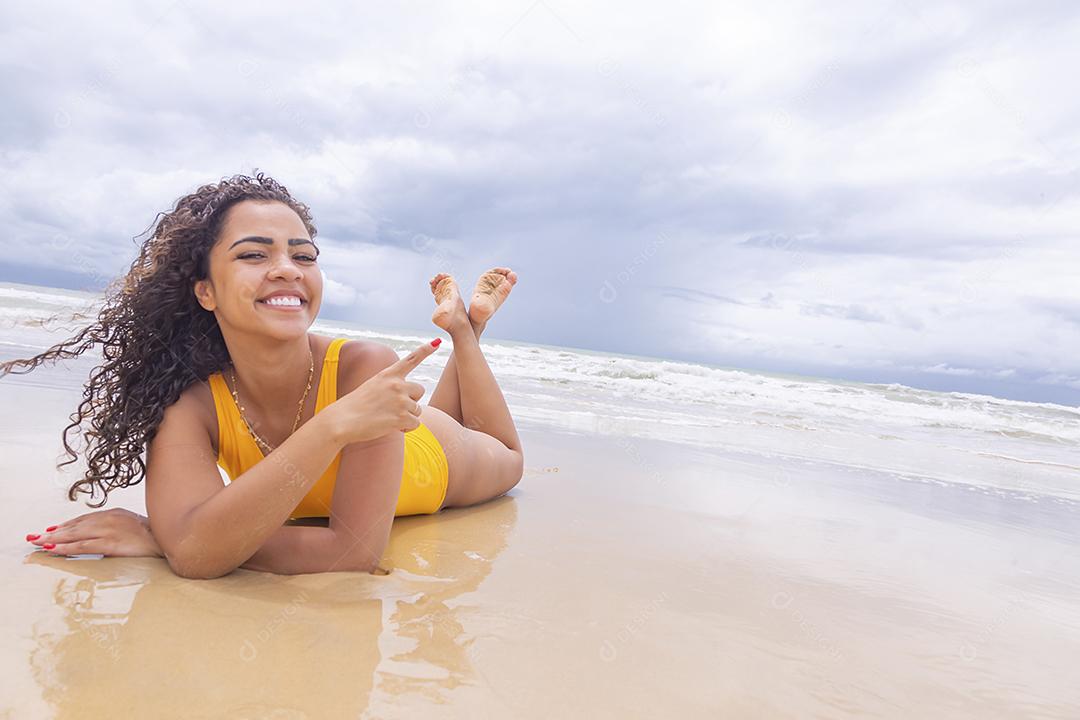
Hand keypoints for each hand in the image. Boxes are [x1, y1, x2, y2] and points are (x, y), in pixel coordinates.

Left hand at [25, 508, 163, 557]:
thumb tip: (104, 541)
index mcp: (115, 513)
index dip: (66, 525)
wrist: (171, 540)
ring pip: (75, 534)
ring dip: (54, 539)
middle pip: (76, 525)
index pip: (84, 518)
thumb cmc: (156, 536)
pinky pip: (83, 545)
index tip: (51, 530)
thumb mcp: (134, 527)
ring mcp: (110, 530)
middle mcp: (110, 518)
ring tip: (39, 543)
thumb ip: (117, 529)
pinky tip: (53, 549)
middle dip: (54, 532)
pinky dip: (66, 547)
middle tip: (35, 537)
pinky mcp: (111, 543)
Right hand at [329, 339, 441, 444]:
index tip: (437, 342)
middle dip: (412, 401)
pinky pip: (415, 424)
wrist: (342, 421)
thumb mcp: (372, 387)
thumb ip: (390, 387)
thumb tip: (407, 400)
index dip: (425, 350)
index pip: (410, 360)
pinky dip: (407, 428)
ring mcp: (400, 400)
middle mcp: (396, 384)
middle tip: (395, 409)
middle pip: (420, 391)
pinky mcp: (401, 417)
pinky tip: (392, 427)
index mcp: (387, 375)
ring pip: (417, 410)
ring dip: (407, 417)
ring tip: (388, 419)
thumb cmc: (355, 407)